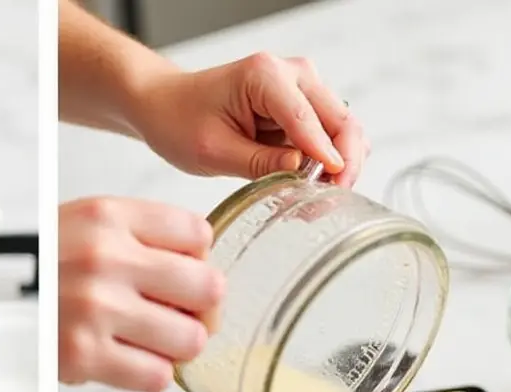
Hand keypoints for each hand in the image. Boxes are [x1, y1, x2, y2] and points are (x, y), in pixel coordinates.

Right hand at [59, 196, 222, 391]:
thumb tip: (207, 273)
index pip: (199, 235)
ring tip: (152, 341)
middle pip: (208, 288)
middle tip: (181, 315)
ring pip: (189, 340)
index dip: (198, 260)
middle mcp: (103, 257)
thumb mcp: (89, 224)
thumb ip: (144, 236)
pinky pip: (156, 377)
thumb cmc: (46, 263)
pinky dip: (150, 374)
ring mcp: (94, 309)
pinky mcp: (82, 357)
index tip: (182, 274)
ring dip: (177, 347)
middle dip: (200, 308)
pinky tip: (129, 359)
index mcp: (108, 216)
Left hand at [129, 53, 367, 186]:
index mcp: (265, 76)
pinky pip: (328, 134)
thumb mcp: (213, 151)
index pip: (308, 119)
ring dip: (339, 163)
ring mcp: (301, 87)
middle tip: (333, 200)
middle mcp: (291, 73)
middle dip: (343, 162)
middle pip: (341, 119)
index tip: (333, 186)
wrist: (167, 105)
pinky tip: (315, 185)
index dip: (327, 156)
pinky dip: (328, 160)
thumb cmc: (179, 120)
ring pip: (342, 128)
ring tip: (322, 198)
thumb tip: (302, 172)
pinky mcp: (302, 105)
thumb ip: (259, 162)